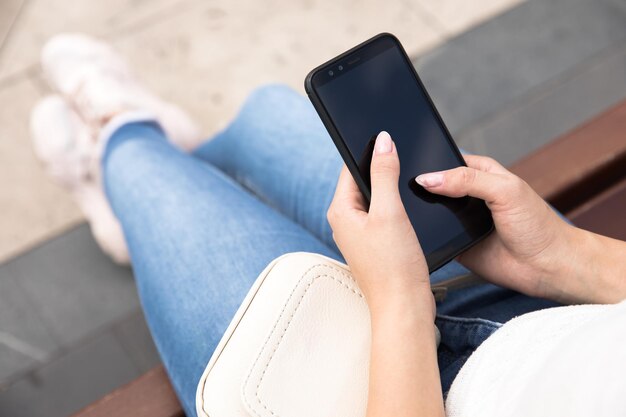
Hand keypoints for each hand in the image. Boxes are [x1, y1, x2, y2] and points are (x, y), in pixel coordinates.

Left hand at [328, 131, 432, 315]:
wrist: (404, 308)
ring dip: (391, 189)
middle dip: (383, 169)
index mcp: (340, 210)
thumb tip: (382, 141)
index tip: (388, 136)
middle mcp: (345, 221)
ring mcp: (359, 234)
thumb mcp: (390, 212)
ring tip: (411, 182)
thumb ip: (385, 174)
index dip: (369, 150)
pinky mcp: (374, 244)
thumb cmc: (394, 265)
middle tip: (407, 156)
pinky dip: (396, 207)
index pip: (350, 168)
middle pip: (363, 181)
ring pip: (375, 199)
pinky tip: (411, 208)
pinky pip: (383, 215)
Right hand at [415, 155, 577, 301]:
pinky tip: (415, 235)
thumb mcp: (505, 190)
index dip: (429, 162)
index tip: (408, 165)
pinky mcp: (455, 243)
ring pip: (430, 212)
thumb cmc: (536, 224)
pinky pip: (434, 238)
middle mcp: (468, 195)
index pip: (446, 161)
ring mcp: (460, 220)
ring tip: (405, 212)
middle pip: (435, 187)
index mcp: (480, 174)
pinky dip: (425, 237)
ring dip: (421, 213)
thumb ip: (467, 180)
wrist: (546, 266)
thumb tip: (428, 179)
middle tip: (401, 190)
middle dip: (420, 189)